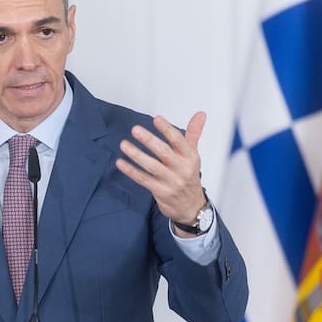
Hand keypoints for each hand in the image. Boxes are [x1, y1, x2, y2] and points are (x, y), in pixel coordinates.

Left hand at [116, 111, 207, 234]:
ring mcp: (171, 182)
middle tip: (135, 129)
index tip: (157, 119)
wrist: (191, 207)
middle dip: (149, 140)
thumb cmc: (189, 177)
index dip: (167, 129)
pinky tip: (120, 163)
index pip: (179, 141)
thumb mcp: (193, 155)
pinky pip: (143, 180)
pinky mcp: (160, 192)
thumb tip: (200, 114)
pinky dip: (131, 171)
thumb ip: (194, 133)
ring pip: (151, 166)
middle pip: (164, 153)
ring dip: (136, 155)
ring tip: (124, 144)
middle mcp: (181, 169)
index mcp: (190, 157)